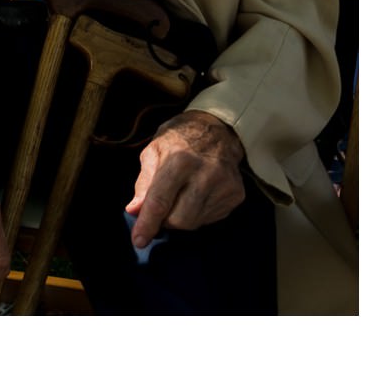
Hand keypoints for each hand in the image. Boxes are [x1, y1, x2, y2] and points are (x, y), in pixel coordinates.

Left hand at [125, 110, 246, 245]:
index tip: (139, 241)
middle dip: (165, 221)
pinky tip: (197, 195)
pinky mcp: (237, 195)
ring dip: (181, 217)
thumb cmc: (177, 141)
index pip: (160, 201)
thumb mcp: (152, 153)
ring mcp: (225, 186)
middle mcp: (205, 174)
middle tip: (161, 208)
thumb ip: (143, 184)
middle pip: (180, 219)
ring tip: (180, 196)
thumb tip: (134, 211)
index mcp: (179, 160)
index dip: (147, 224)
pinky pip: (210, 219)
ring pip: (195, 223)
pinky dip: (197, 214)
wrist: (216, 130)